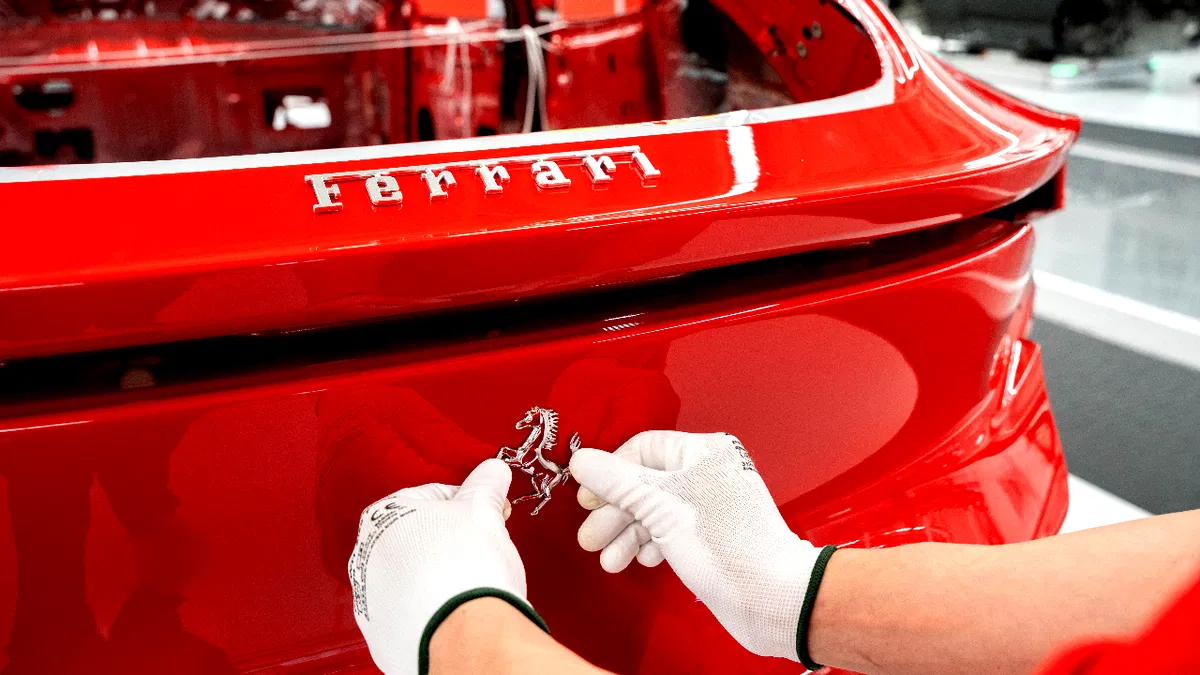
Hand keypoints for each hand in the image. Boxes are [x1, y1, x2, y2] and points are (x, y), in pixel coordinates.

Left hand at [348, 459, 545, 674]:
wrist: (465, 634)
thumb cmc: (466, 570)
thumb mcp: (483, 509)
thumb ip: (485, 484)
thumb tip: (491, 472)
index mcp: (383, 516)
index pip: (431, 495)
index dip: (467, 502)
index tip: (485, 511)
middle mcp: (366, 556)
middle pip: (418, 536)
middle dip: (450, 539)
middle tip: (480, 545)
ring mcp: (371, 598)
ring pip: (412, 575)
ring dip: (438, 574)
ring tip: (469, 579)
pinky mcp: (382, 634)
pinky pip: (409, 611)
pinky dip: (429, 607)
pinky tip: (453, 606)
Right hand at [569, 431, 830, 660]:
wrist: (771, 597)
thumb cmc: (731, 547)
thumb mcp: (662, 508)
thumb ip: (617, 482)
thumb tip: (583, 461)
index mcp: (703, 452)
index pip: (642, 449)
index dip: (610, 473)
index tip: (587, 496)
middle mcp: (707, 473)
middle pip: (642, 483)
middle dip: (614, 513)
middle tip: (591, 536)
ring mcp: (707, 505)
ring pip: (652, 511)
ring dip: (626, 535)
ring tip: (610, 559)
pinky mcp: (707, 535)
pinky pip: (666, 531)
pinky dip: (647, 545)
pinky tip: (637, 560)